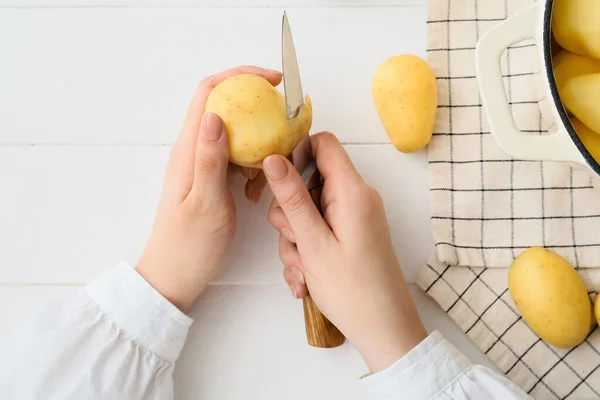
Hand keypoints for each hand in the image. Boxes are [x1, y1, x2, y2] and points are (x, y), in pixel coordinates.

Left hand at [136, 66, 281, 311]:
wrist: (174, 276)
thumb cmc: (189, 245)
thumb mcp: (205, 202)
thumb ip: (210, 159)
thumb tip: (217, 114)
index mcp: (188, 149)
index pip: (209, 93)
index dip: (239, 77)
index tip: (272, 80)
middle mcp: (193, 150)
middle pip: (225, 107)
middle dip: (256, 106)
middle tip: (285, 118)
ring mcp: (202, 164)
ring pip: (234, 134)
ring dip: (258, 140)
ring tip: (274, 161)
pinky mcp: (210, 179)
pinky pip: (236, 158)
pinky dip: (253, 163)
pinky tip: (258, 186)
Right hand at [264, 133, 426, 372]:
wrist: (384, 330)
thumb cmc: (352, 290)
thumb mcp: (313, 242)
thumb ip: (292, 198)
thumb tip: (273, 158)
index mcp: (352, 191)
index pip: (323, 144)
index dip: (295, 154)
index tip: (276, 183)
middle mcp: (356, 198)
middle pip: (308, 182)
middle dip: (289, 213)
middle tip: (294, 242)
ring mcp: (354, 218)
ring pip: (308, 211)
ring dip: (295, 240)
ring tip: (302, 270)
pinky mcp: (351, 235)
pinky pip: (318, 231)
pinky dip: (307, 251)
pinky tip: (305, 279)